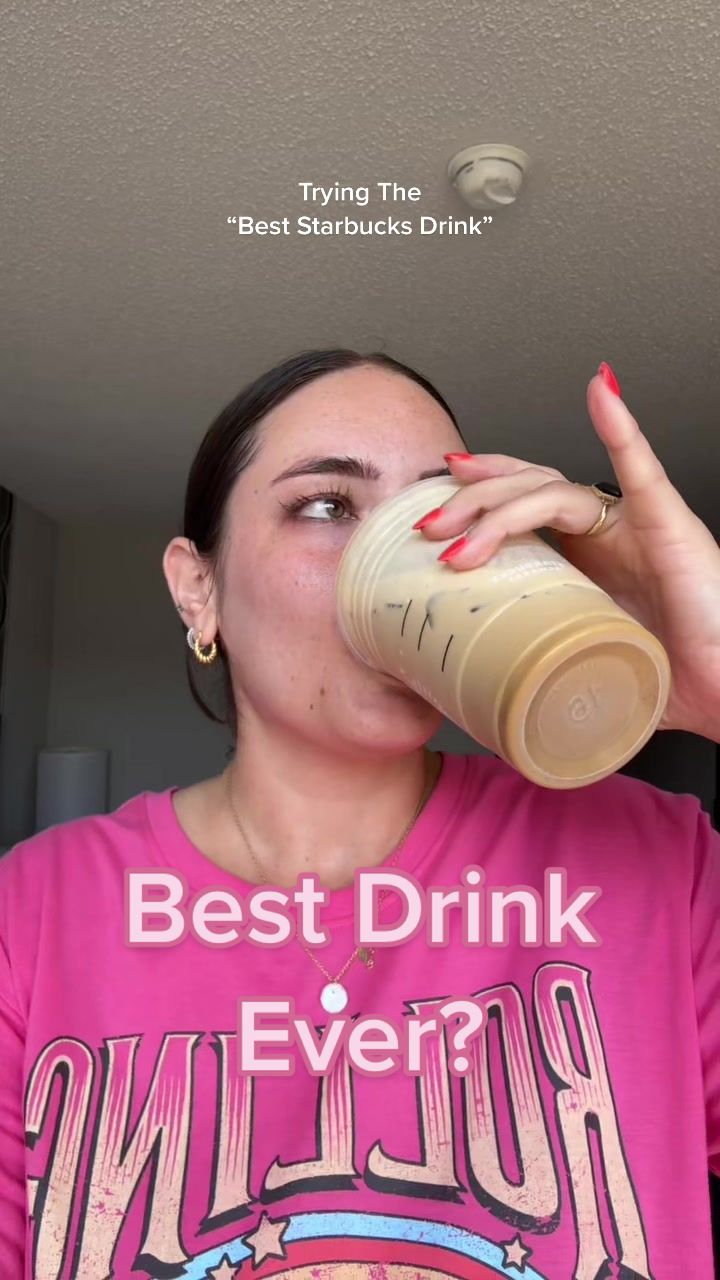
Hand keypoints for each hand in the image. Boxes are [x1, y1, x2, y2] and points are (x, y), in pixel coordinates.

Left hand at [413, 363, 719, 741]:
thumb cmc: (673, 680)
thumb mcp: (584, 667)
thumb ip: (544, 665)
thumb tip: (490, 704)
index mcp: (587, 559)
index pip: (523, 508)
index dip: (480, 498)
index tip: (436, 504)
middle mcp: (607, 533)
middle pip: (526, 493)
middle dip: (473, 503)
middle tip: (432, 525)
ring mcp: (635, 525)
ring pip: (554, 488)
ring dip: (502, 503)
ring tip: (461, 529)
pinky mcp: (668, 524)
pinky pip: (641, 469)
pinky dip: (620, 429)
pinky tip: (601, 392)